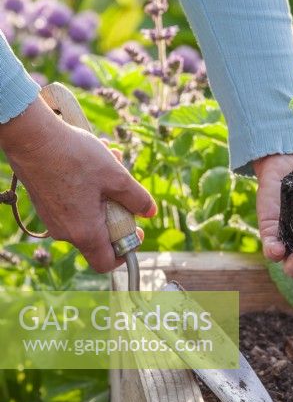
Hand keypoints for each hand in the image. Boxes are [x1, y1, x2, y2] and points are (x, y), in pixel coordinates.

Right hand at [0, 96, 155, 272]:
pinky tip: (94, 158)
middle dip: (118, 207)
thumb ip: (137, 198)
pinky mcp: (46, 202)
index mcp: (84, 233)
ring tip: (111, 159)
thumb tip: (150, 212)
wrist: (32, 138)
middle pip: (101, 233)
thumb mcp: (116, 176)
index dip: (125, 251)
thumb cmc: (74, 158)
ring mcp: (53, 218)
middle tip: (124, 183)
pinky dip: (88, 186)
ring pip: (89, 212)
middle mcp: (65, 231)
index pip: (106, 262)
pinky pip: (74, 202)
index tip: (134, 230)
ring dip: (105, 190)